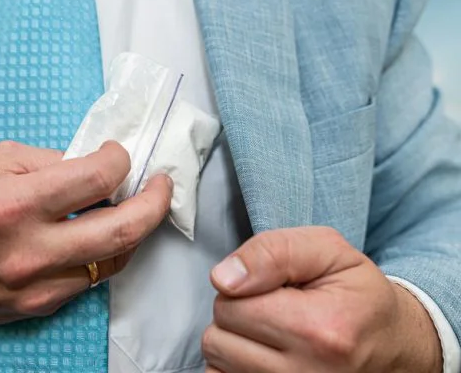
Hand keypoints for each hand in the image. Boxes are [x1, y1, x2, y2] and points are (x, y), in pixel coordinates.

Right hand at [0, 141, 171, 349]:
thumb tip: (94, 163)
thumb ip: (48, 160)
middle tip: (163, 185)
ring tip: (131, 208)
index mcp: (14, 203)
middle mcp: (30, 250)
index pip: (96, 177)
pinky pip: (89, 279)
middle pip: (122, 229)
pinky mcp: (37, 307)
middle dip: (156, 202)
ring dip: (133, 230)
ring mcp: (36, 285)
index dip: (120, 159)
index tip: (119, 154)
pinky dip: (102, 254)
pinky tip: (96, 235)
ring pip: (114, 259)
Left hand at [202, 227, 442, 372]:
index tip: (273, 288)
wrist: (394, 344)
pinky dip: (236, 367)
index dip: (242, 287)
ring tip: (272, 334)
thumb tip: (223, 279)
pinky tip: (264, 357)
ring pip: (217, 364)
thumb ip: (272, 252)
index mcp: (320, 330)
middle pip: (217, 339)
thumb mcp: (327, 250)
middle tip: (273, 310)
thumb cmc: (358, 295)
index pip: (230, 305)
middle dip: (236, 316)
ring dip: (235, 344)